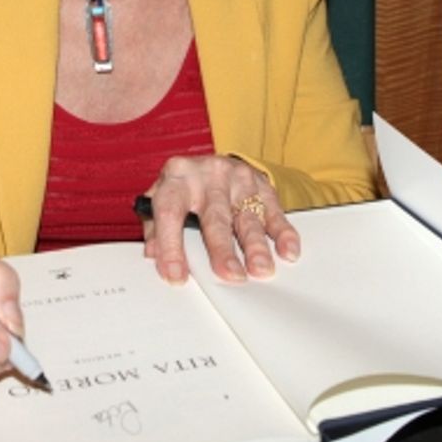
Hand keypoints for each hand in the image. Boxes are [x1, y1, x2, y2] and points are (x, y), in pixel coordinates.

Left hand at [140, 154, 299, 284]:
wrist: (209, 165)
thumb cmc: (183, 191)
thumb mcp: (160, 202)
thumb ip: (155, 230)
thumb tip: (154, 257)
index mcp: (176, 178)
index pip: (170, 212)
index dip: (170, 245)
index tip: (175, 276)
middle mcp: (207, 175)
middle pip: (215, 216)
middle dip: (222, 249)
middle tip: (230, 275)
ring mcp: (237, 178)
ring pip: (247, 216)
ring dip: (256, 245)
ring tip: (260, 269)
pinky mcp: (261, 184)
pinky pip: (274, 210)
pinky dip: (282, 232)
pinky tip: (287, 250)